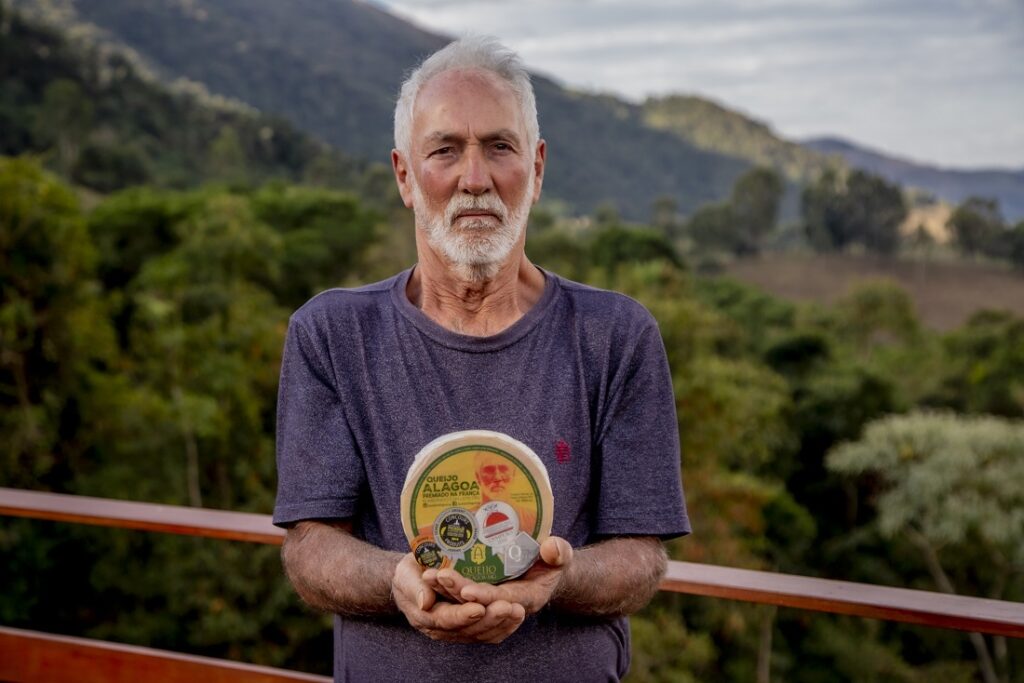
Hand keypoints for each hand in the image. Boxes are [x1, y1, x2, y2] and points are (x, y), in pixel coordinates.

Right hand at [392, 552, 525, 643]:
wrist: (414, 580)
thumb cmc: (410, 574)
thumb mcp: (405, 574)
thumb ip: (414, 587)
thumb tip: (424, 602)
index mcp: (425, 616)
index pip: (446, 619)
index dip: (462, 615)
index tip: (478, 607)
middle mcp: (442, 629)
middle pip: (469, 630)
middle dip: (490, 619)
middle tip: (507, 607)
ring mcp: (458, 631)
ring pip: (482, 634)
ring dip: (502, 623)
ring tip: (517, 610)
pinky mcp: (471, 628)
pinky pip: (489, 633)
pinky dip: (505, 626)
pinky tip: (517, 615)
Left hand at [424, 536, 572, 615]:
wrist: (543, 570)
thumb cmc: (551, 560)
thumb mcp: (560, 554)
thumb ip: (559, 552)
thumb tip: (552, 547)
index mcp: (528, 598)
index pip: (504, 601)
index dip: (486, 596)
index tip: (468, 590)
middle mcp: (507, 608)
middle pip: (479, 605)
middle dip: (457, 593)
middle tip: (438, 576)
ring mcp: (490, 607)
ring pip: (464, 607)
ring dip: (445, 594)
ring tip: (428, 576)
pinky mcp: (478, 603)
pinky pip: (458, 605)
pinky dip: (443, 596)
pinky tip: (427, 581)